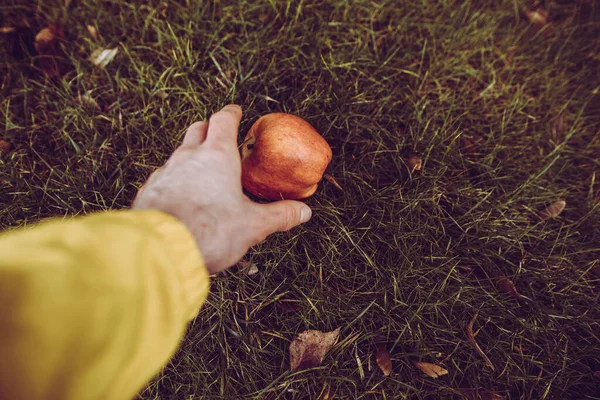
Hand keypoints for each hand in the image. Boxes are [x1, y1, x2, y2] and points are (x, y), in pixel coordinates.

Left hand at [132, 105, 311, 274]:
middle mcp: (188, 157)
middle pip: (197, 129)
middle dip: (209, 128)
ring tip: (202, 171)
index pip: (223, 121)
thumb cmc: (211, 230)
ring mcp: (166, 172)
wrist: (159, 250)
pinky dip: (176, 179)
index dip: (231, 114)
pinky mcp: (149, 191)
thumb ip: (279, 216)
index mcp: (217, 156)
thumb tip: (304, 212)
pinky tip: (181, 196)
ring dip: (191, 155)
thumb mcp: (253, 225)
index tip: (236, 111)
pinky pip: (165, 177)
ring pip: (179, 153)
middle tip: (219, 134)